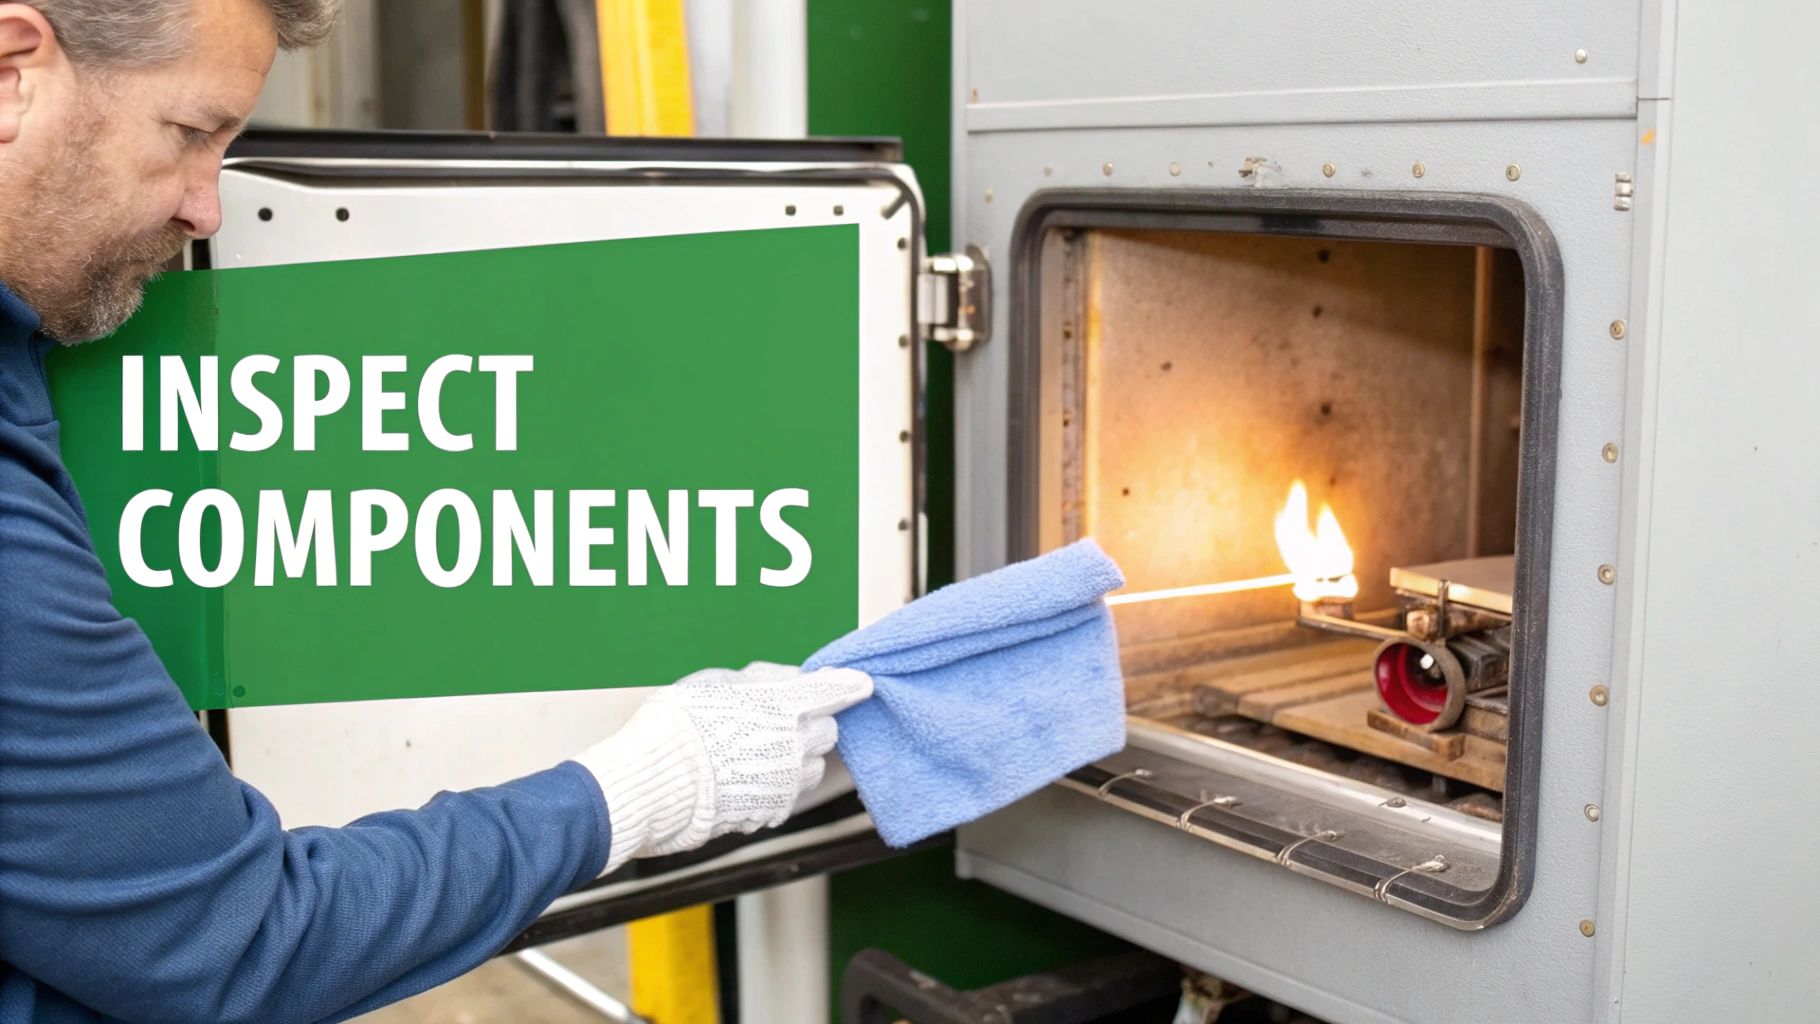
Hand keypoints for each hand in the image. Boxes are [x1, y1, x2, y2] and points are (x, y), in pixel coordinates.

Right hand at [577, 662, 872, 872]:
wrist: (653, 784)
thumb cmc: (674, 725)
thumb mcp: (713, 682)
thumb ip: (758, 680)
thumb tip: (787, 679)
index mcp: (782, 704)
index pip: (832, 692)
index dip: (850, 686)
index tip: (863, 684)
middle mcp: (793, 744)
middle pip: (828, 732)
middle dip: (813, 725)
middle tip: (783, 722)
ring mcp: (785, 782)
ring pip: (812, 768)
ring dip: (798, 759)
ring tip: (760, 754)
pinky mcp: (772, 812)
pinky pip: (788, 795)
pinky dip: (777, 787)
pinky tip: (745, 780)